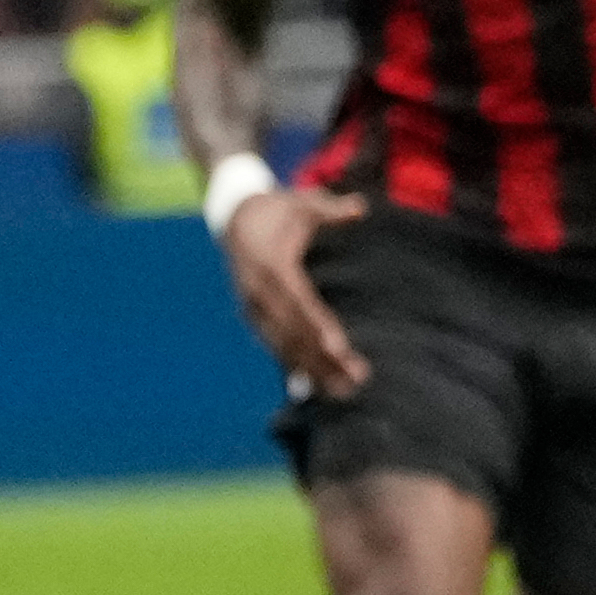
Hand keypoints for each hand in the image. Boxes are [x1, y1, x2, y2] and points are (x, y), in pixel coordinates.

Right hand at [222, 187, 370, 398]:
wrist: (235, 218)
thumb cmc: (278, 209)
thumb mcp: (302, 203)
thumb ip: (331, 208)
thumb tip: (360, 207)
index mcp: (271, 266)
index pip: (298, 301)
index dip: (318, 325)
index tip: (338, 348)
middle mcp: (259, 293)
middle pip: (294, 331)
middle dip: (323, 358)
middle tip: (355, 380)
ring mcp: (254, 308)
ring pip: (284, 344)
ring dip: (313, 369)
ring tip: (344, 391)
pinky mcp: (255, 317)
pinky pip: (276, 344)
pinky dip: (296, 366)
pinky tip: (319, 385)